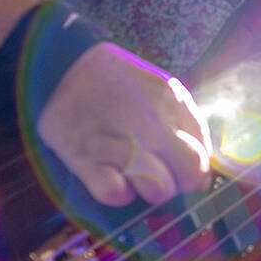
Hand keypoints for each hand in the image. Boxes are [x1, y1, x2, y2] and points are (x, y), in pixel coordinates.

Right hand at [36, 43, 209, 206]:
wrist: (56, 67)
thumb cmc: (114, 82)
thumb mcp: (159, 87)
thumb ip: (186, 121)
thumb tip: (204, 169)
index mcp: (171, 99)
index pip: (203, 154)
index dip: (195, 169)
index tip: (180, 170)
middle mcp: (149, 120)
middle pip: (190, 172)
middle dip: (180, 182)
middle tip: (161, 176)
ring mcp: (118, 139)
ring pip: (158, 189)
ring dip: (150, 189)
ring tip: (134, 176)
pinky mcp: (83, 157)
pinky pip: (114, 193)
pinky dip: (117, 193)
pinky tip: (112, 179)